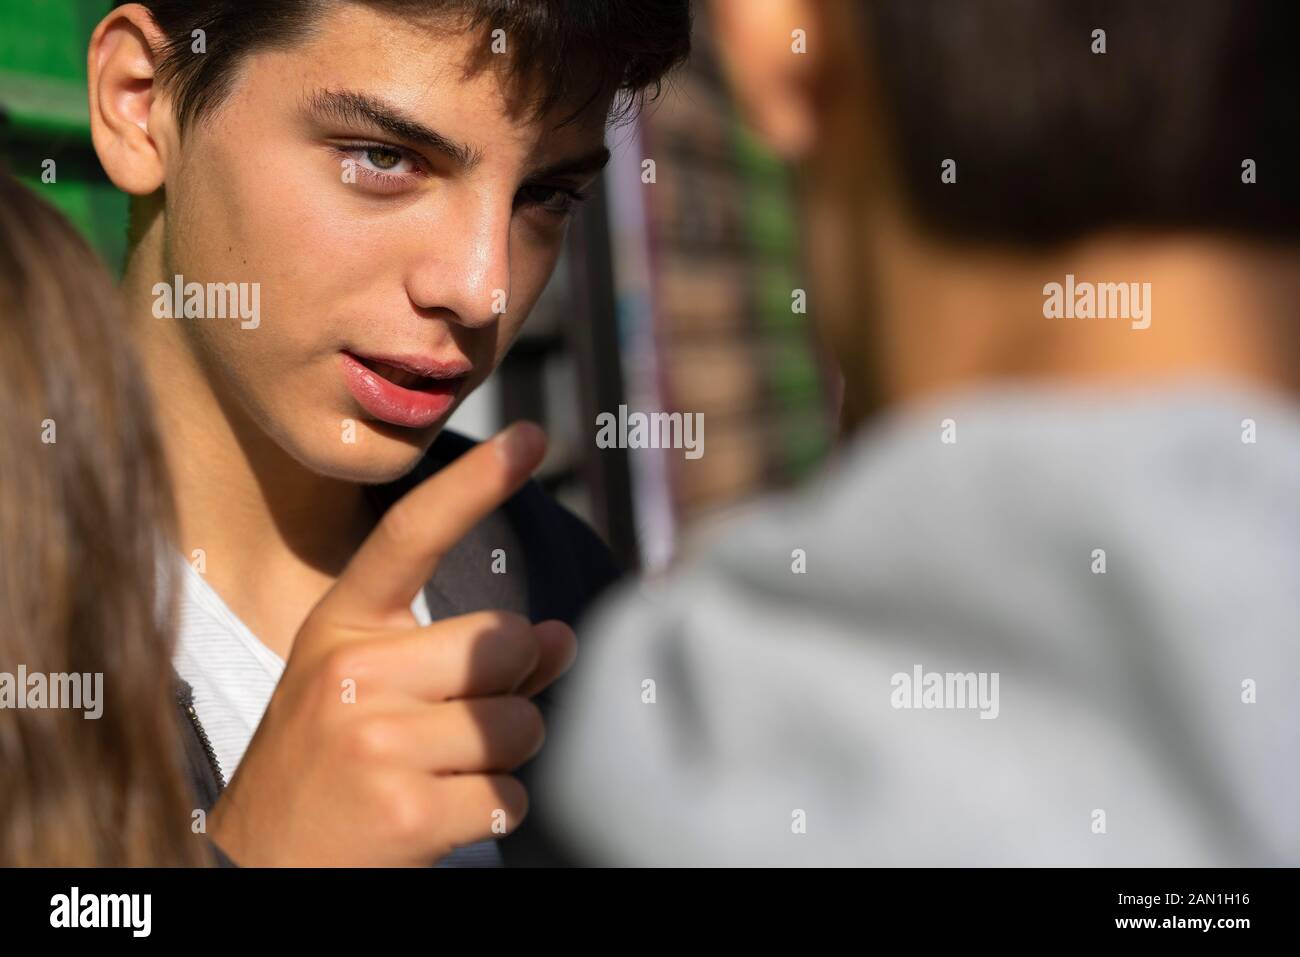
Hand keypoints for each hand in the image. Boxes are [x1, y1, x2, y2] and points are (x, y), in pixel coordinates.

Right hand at [208, 422, 576, 865]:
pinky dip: (490, 810)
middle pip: (506, 645)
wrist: (255, 866)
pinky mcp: (404, 812)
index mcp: (338, 628)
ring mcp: (376, 743)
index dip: (475, 483)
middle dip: (507, 689)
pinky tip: (434, 817)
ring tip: (435, 774)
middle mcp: (353, 674)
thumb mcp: (373, 692)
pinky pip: (508, 795)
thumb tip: (563, 636)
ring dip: (501, 756)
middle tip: (448, 727)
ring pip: (520, 725)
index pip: (411, 536)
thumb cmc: (325, 766)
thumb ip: (465, 655)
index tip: (529, 435)